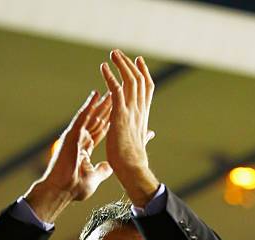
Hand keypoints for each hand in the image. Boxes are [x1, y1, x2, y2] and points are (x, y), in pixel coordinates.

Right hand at [24, 91, 112, 221]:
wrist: (60, 191)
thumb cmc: (73, 187)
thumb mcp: (94, 177)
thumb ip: (102, 170)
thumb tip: (110, 166)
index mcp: (85, 148)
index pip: (101, 131)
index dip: (110, 120)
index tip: (120, 110)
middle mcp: (80, 139)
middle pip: (97, 120)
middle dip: (108, 108)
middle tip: (118, 92)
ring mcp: (75, 136)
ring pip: (91, 115)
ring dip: (101, 103)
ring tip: (110, 89)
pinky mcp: (71, 135)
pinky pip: (82, 117)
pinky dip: (89, 106)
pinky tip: (95, 95)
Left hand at [100, 49, 158, 205]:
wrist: (132, 170)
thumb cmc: (134, 162)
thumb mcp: (141, 144)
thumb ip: (145, 135)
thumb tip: (150, 134)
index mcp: (143, 116)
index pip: (147, 89)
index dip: (143, 73)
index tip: (138, 61)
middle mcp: (139, 111)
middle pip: (139, 80)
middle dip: (130, 64)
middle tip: (119, 53)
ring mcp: (131, 112)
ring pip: (130, 81)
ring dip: (121, 65)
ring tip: (112, 54)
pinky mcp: (121, 116)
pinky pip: (116, 91)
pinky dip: (110, 78)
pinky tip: (103, 68)